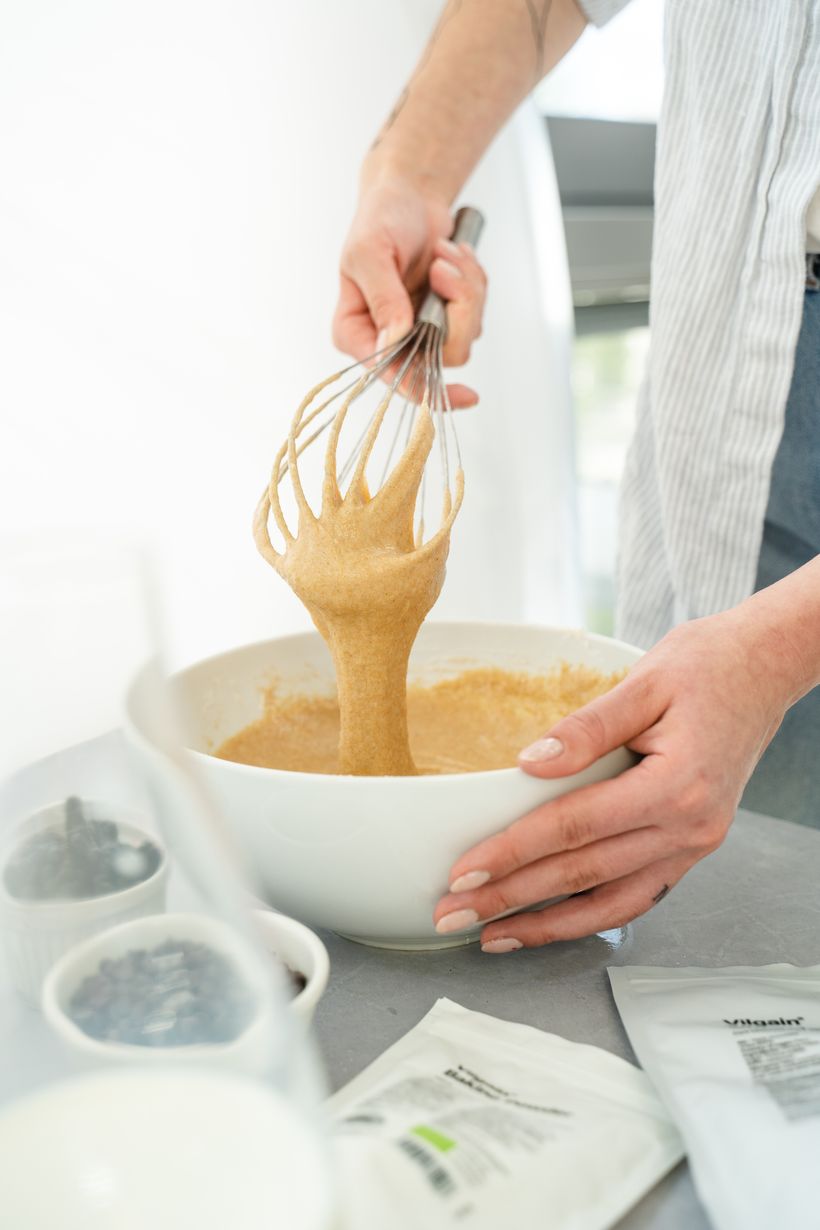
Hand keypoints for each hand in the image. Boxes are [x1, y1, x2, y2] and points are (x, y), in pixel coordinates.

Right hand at [332, 174, 487, 406]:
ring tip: (447, 255)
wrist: (409, 195)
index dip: (426, 390)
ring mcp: (421, 331)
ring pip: (463, 338)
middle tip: (446, 269)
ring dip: (465, 291)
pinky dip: (473, 282)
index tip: (463, 396)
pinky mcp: (446, 318)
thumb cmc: (380, 219)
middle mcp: (389, 340)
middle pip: (438, 360)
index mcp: (357, 333)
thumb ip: (384, 300)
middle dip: (455, 312)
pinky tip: (455, 256)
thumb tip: (396, 340)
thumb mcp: (371, 253)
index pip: (391, 375)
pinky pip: (475, 316)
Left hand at [433, 608, 796, 950]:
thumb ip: (585, 729)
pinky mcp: (692, 845)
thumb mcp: (643, 683)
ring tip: (494, 937)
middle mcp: (689, 826)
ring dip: (548, 925)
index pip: (574, 828)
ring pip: (612, 902)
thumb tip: (528, 765)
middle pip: (583, 874)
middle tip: (454, 913)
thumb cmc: (709, 666)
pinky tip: (552, 923)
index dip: (514, 852)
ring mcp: (695, 843)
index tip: (465, 871)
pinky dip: (591, 916)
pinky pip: (637, 895)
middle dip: (512, 899)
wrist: (765, 668)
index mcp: (675, 785)